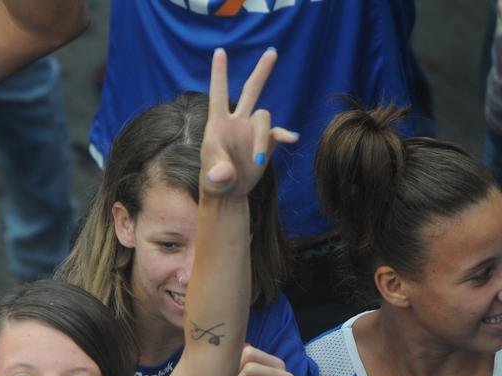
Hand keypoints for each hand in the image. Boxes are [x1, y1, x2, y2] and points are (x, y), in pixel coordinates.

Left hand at [200, 48, 297, 199]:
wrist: (228, 194)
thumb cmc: (214, 184)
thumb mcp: (212, 180)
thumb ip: (217, 174)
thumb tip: (224, 173)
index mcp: (218, 125)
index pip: (218, 94)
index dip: (219, 73)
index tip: (219, 52)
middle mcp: (236, 123)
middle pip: (251, 91)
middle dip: (262, 72)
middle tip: (272, 52)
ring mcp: (252, 132)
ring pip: (265, 118)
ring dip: (263, 139)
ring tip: (258, 163)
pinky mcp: (265, 143)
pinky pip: (278, 133)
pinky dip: (285, 135)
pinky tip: (291, 140)